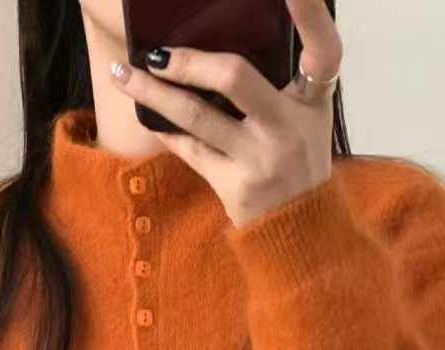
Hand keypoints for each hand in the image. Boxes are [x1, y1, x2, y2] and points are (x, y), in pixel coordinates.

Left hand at [108, 0, 342, 228]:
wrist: (299, 233)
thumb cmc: (299, 161)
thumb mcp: (306, 116)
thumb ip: (281, 79)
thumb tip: (223, 39)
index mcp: (313, 100)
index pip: (323, 47)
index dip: (311, 11)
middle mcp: (289, 128)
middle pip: (234, 78)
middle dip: (188, 61)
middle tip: (156, 52)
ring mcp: (259, 160)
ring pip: (196, 116)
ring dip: (152, 94)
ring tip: (122, 74)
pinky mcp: (234, 187)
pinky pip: (189, 149)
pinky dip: (166, 129)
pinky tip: (145, 112)